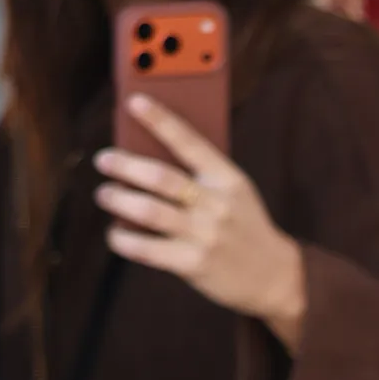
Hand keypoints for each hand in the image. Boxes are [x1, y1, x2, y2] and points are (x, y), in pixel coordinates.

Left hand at [96, 95, 307, 348]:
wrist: (275, 277)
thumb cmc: (245, 227)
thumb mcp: (236, 193)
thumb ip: (203, 176)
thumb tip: (147, 156)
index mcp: (227, 179)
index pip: (190, 142)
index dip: (160, 120)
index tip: (133, 102)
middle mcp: (216, 205)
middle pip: (161, 178)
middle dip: (125, 166)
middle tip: (104, 160)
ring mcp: (205, 236)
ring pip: (149, 212)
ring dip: (119, 200)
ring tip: (105, 194)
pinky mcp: (195, 265)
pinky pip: (149, 250)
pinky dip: (125, 241)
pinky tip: (115, 234)